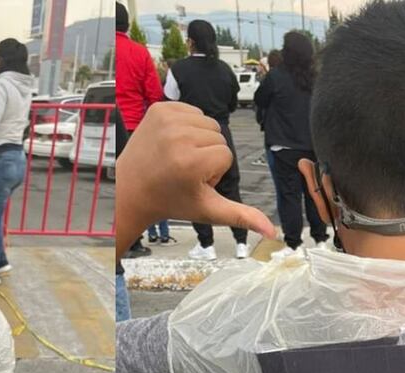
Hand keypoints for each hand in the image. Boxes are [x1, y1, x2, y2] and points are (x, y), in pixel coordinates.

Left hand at [115, 102, 273, 256]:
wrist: (132, 189)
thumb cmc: (170, 201)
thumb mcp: (207, 210)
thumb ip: (241, 216)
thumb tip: (272, 232)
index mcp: (191, 162)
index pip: (226, 155)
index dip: (213, 171)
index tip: (191, 180)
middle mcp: (178, 137)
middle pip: (218, 137)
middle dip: (207, 154)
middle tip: (184, 170)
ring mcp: (166, 120)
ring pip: (206, 123)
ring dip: (197, 139)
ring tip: (177, 156)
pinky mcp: (158, 108)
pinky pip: (191, 111)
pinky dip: (186, 125)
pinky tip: (171, 143)